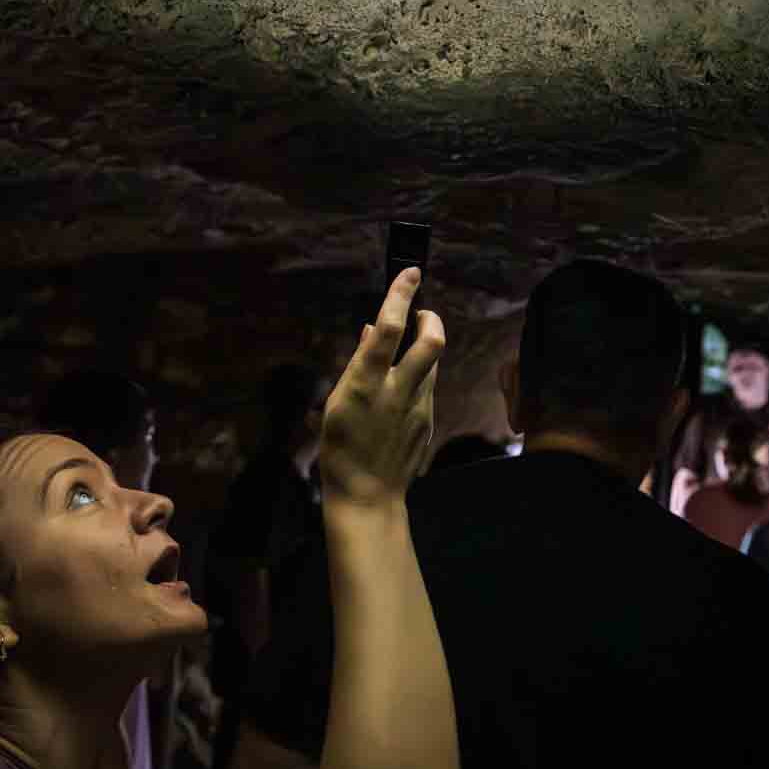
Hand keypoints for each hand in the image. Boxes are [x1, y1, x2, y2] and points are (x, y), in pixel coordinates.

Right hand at [318, 268, 444, 506]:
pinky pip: (428, 388)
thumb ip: (357, 366)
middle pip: (432, 341)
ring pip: (433, 363)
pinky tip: (401, 390)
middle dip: (431, 317)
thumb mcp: (335, 404)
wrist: (367, 496)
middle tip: (422, 312)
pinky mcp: (429, 422)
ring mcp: (420, 408)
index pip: (389, 328)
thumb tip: (369, 333)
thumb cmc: (340, 450)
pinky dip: (418, 378)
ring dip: (425, 347)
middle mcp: (399, 391)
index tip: (411, 273)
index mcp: (368, 384)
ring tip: (408, 350)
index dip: (401, 295)